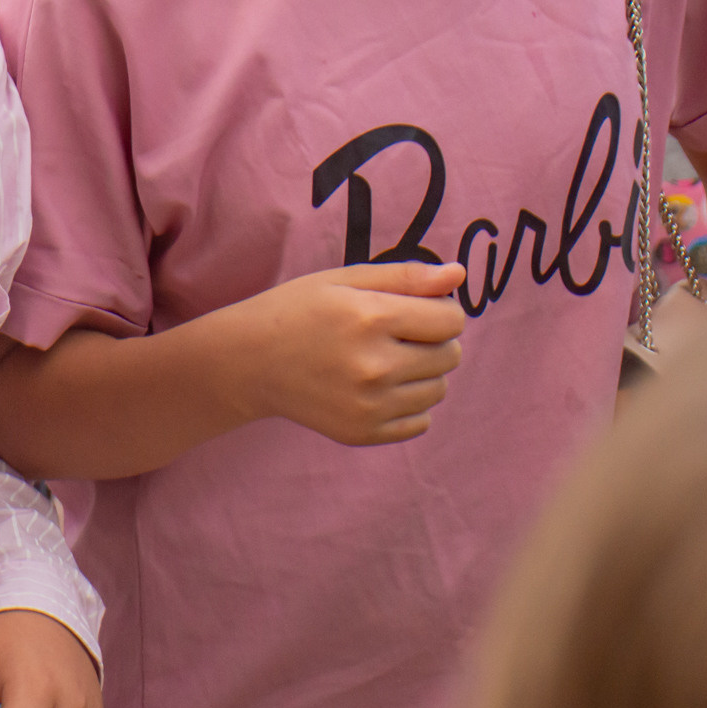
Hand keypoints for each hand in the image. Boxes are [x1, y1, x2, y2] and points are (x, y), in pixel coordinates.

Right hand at [222, 262, 466, 445]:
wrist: (247, 362)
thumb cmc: (297, 310)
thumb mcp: (344, 280)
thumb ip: (405, 276)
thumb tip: (459, 274)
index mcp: (371, 318)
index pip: (452, 320)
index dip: (438, 310)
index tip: (412, 309)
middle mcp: (374, 366)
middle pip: (450, 355)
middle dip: (431, 340)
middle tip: (391, 334)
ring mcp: (369, 405)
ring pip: (439, 389)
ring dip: (422, 373)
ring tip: (382, 360)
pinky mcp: (363, 433)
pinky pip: (421, 421)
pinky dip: (408, 404)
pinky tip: (374, 387)